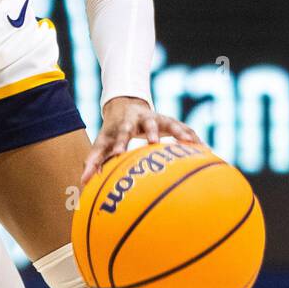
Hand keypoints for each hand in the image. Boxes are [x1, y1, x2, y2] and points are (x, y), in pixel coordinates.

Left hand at [80, 96, 200, 186]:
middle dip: (150, 132)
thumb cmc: (112, 132)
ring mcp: (158, 118)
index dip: (120, 143)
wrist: (125, 105)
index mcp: (123, 125)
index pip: (120, 133)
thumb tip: (83, 182)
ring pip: (170, 123)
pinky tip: (205, 150)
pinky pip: (184, 129)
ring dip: (179, 132)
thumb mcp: (101, 143)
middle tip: (154, 143)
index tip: (119, 154)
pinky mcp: (170, 122)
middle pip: (147, 123)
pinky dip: (193, 138)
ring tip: (189, 143)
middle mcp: (141, 119)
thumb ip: (94, 162)